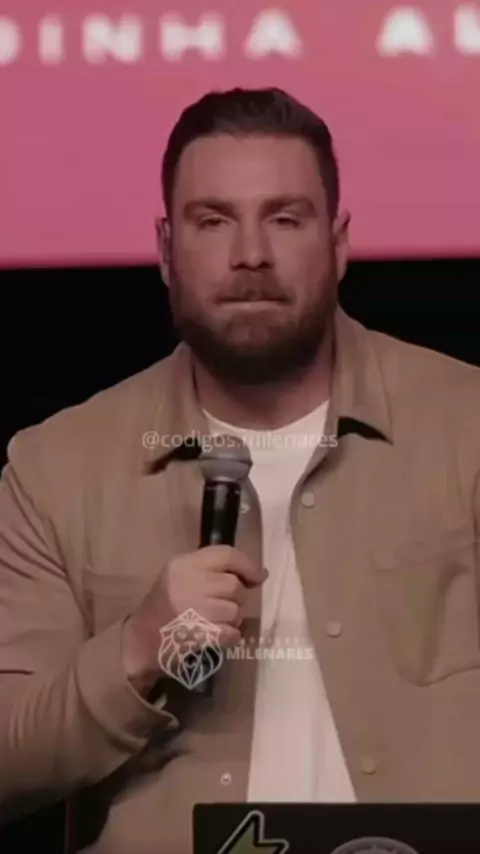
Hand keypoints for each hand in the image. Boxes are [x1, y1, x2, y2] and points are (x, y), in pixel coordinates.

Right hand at [121, 545, 266, 693]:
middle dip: (237, 598)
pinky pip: (232, 633)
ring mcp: (194, 610)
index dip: (248, 565)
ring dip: (233, 618)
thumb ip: (212, 570)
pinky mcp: (200, 634)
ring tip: (216, 621)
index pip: (226, 554)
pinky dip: (230, 636)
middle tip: (224, 605)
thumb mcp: (180, 576)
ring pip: (235, 610)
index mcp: (184, 564)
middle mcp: (189, 583)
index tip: (258, 577)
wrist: (140, 640)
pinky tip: (217, 636)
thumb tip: (259, 574)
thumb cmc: (163, 606)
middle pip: (234, 585)